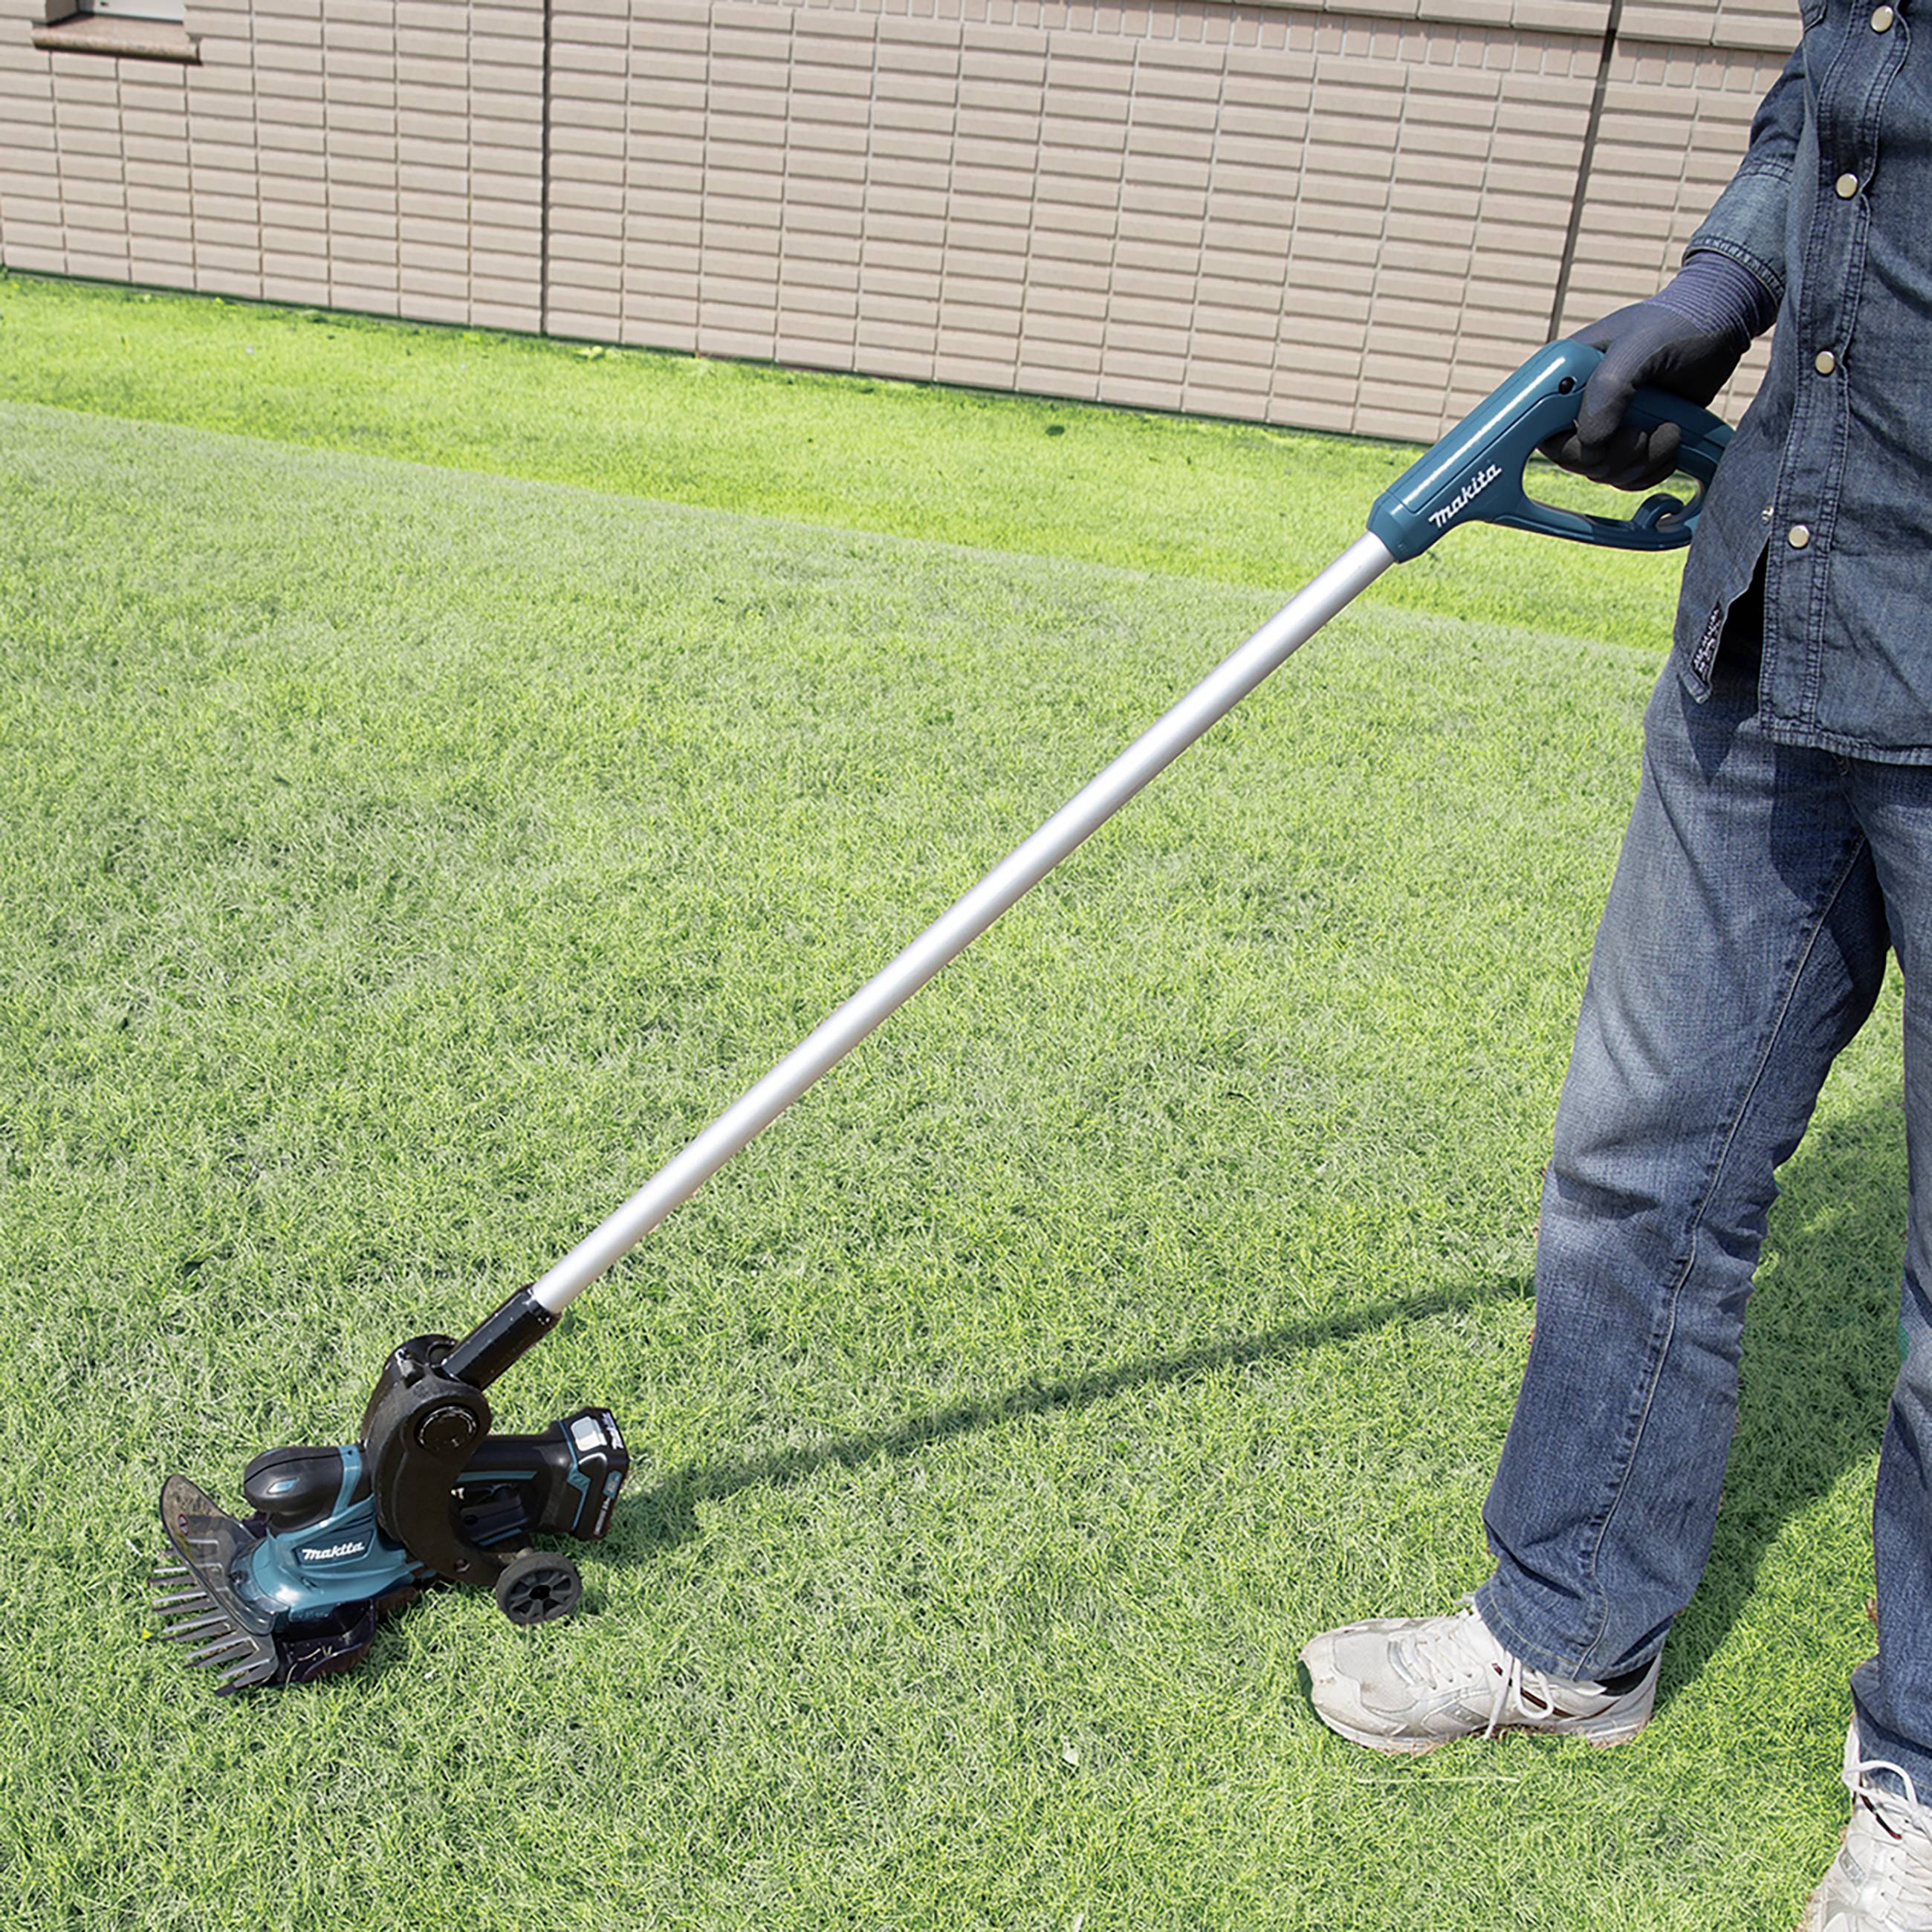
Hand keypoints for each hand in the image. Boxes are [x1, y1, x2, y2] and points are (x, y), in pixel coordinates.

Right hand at [1543, 293, 1752, 490]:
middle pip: (1573, 459)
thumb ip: (1608, 390)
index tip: (1597, 441)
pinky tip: (1672, 441)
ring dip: (1640, 463)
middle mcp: (1578, 404)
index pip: (1539, 428)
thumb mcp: (1639, 347)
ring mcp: (1606, 424)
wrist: (1722, 324)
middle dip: (1612, 456)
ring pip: (1603, 472)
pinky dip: (1652, 470)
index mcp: (1565, 376)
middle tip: (1643, 434)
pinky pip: (1628, 476)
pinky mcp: (1632, 440)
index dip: (1564, 444)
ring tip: (1670, 430)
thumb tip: (1591, 444)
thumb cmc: (1679, 323)